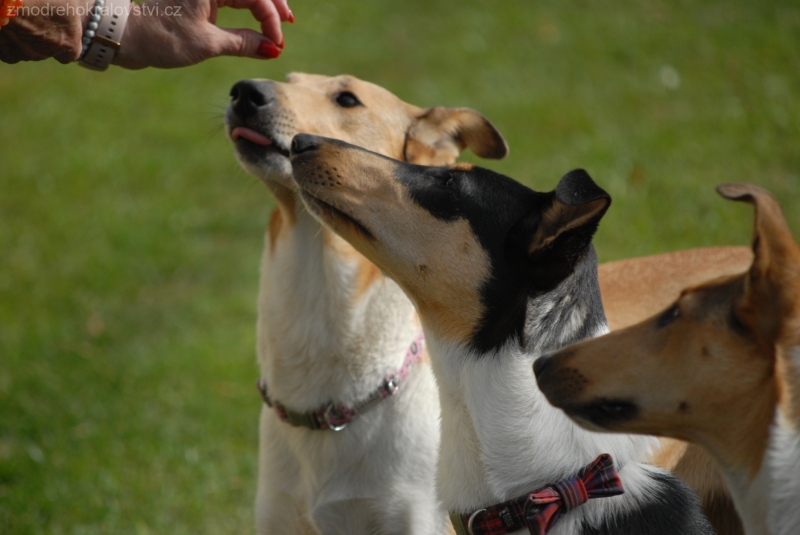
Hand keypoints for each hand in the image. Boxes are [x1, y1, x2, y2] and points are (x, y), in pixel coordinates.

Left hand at [113, 0, 291, 68]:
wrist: (128, 36)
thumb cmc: (163, 38)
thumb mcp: (208, 44)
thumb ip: (243, 43)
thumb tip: (271, 49)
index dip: (270, 20)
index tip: (276, 44)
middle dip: (273, 5)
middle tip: (288, 24)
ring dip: (262, 7)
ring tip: (277, 24)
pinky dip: (247, 9)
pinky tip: (258, 22)